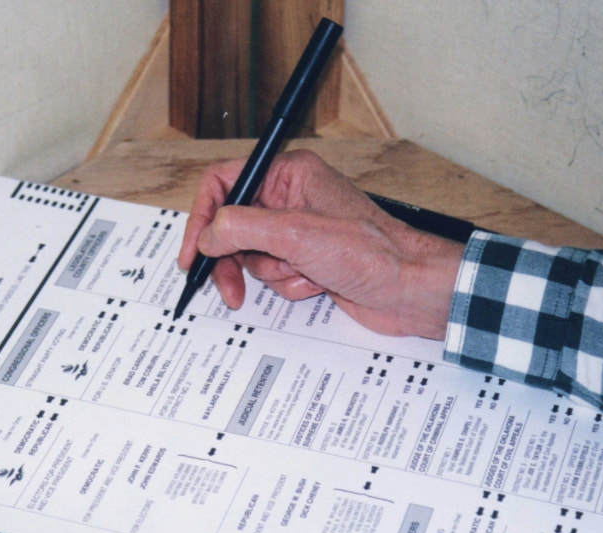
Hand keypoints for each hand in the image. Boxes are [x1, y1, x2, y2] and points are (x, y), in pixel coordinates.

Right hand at [177, 150, 463, 338]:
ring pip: (252, 256)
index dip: (202, 217)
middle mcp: (291, 197)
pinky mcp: (308, 261)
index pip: (225, 183)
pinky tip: (318, 283)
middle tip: (228, 287)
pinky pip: (275, 276)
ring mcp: (299, 232)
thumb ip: (241, 228)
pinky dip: (290, 286)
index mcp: (288, 173)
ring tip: (303, 274)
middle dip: (233, 259)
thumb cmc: (371, 251)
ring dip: (273, 274)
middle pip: (233, 226)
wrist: (409, 288)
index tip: (193, 252)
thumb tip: (208, 235)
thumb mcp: (294, 233)